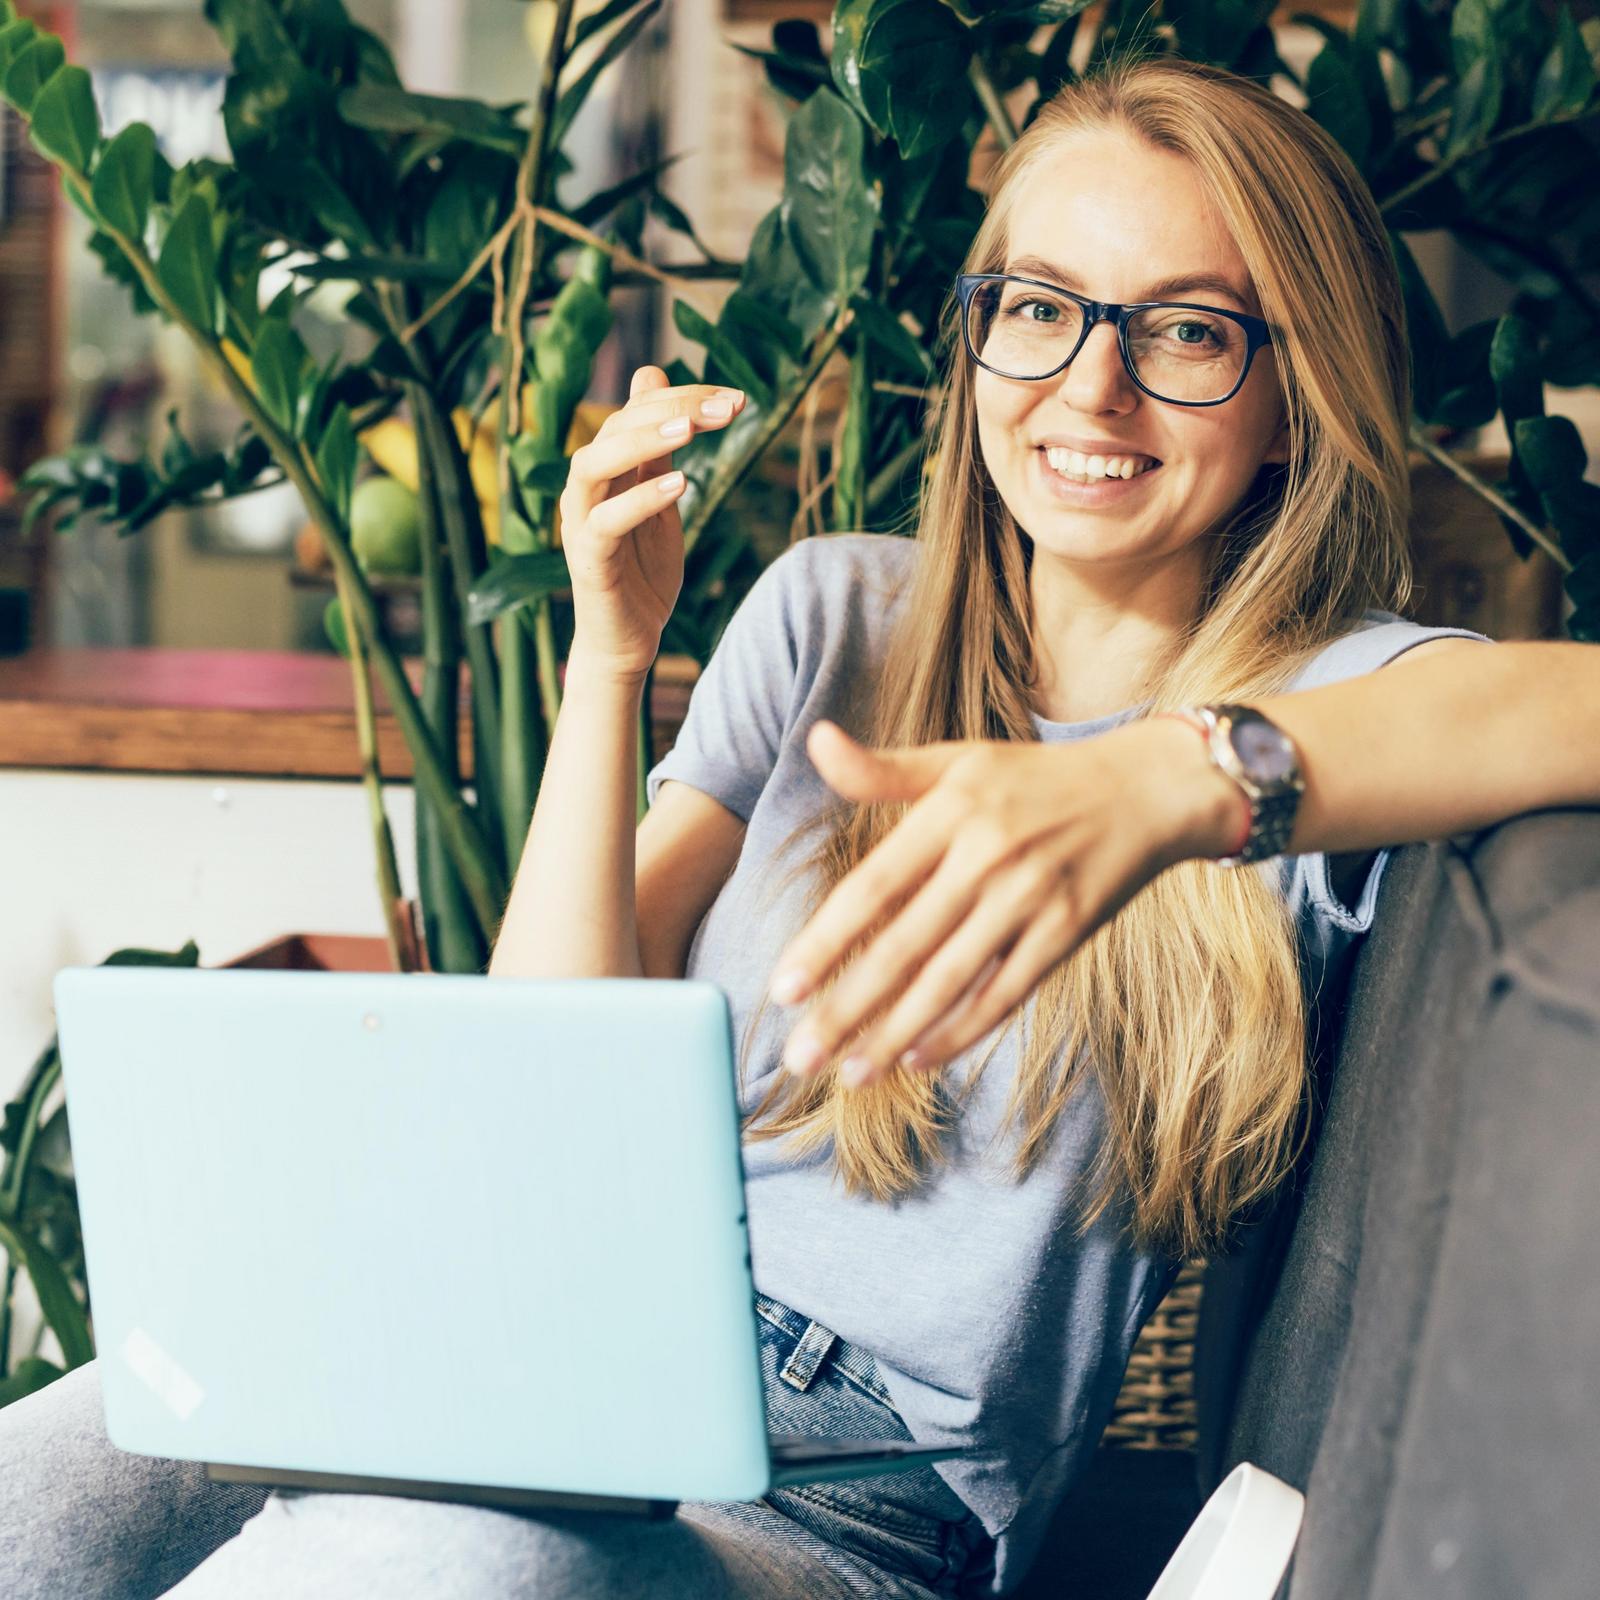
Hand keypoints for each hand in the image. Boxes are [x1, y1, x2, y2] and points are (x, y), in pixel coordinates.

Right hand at [560, 366, 746, 679]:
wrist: (628, 641)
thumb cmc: (643, 570)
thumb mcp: (659, 498)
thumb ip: (658, 446)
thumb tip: (652, 373)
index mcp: (606, 469)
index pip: (636, 412)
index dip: (683, 397)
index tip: (737, 399)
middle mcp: (586, 489)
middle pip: (614, 428)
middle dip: (672, 410)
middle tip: (727, 408)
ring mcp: (580, 524)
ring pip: (592, 465)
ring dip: (642, 442)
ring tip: (691, 430)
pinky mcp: (587, 561)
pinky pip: (604, 523)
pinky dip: (639, 500)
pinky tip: (680, 485)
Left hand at [768, 717, 1240, 1086]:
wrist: (1146, 789)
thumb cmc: (1034, 779)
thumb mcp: (959, 761)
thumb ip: (883, 769)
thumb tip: (815, 740)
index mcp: (951, 812)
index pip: (872, 889)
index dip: (824, 943)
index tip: (782, 992)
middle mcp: (988, 856)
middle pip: (903, 947)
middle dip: (846, 1009)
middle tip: (798, 1058)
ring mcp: (1031, 898)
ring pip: (950, 980)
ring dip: (895, 1034)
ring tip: (850, 1073)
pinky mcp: (1068, 932)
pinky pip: (1006, 993)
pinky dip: (963, 1031)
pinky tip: (918, 1059)